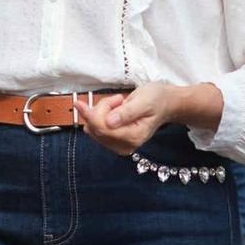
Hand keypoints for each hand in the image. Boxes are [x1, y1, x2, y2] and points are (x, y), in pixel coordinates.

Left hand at [76, 83, 221, 156]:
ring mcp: (119, 145)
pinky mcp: (113, 141)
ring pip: (94, 128)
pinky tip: (115, 109)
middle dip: (101, 110)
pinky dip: (101, 115)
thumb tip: (109, 122)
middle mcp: (125, 145)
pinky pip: (96, 128)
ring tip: (120, 103)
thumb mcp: (143, 101)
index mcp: (133, 137)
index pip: (103, 129)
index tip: (79, 102)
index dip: (90, 115)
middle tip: (118, 99)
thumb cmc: (157, 100)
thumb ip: (126, 112)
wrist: (165, 103)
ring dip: (102, 111)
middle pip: (96, 129)